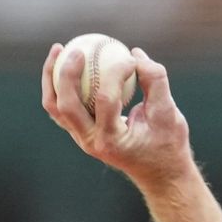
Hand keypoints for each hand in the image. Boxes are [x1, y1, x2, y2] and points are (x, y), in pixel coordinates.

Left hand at [41, 43, 194, 190]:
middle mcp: (91, 142)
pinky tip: (66, 62)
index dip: (116, 73)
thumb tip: (136, 53)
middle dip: (67, 74)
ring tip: (60, 49)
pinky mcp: (80, 133)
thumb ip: (156, 83)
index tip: (130, 59)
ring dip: (52, 76)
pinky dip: (60, 84)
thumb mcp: (170, 114)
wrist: (160, 173)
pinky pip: (62, 106)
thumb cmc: (168, 144)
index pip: (106, 100)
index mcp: (113, 141)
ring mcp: (82, 139)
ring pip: (55, 106)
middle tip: (78, 50)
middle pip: (67, 105)